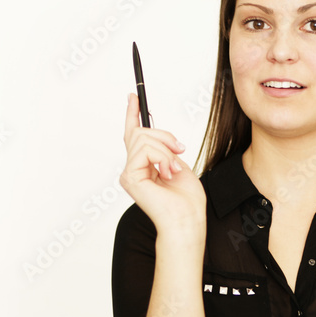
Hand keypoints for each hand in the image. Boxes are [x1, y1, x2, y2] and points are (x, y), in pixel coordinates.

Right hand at [120, 93, 206, 236]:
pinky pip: (144, 150)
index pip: (133, 135)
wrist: (186, 220)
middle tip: (180, 150)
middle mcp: (132, 168)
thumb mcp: (177, 163)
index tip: (133, 97)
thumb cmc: (186, 200)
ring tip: (173, 169)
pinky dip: (162, 158)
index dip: (133, 114)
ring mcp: (129, 173)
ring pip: (143, 139)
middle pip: (140, 132)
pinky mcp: (130, 177)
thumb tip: (161, 135)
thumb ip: (164, 149)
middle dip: (164, 136)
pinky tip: (168, 173)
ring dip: (165, 150)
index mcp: (143, 166)